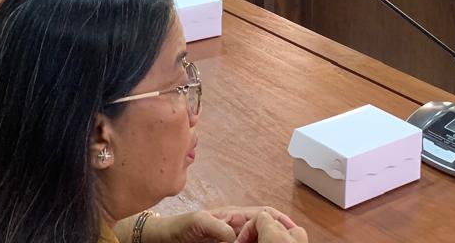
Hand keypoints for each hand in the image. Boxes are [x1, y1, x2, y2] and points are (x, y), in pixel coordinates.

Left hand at [141, 208, 300, 242]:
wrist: (163, 240)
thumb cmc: (178, 227)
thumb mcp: (197, 221)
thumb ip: (217, 225)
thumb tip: (236, 236)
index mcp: (233, 215)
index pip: (263, 214)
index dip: (279, 220)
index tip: (292, 229)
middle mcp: (236, 227)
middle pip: (265, 229)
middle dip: (278, 234)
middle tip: (292, 241)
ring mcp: (232, 241)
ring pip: (257, 240)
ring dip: (267, 241)